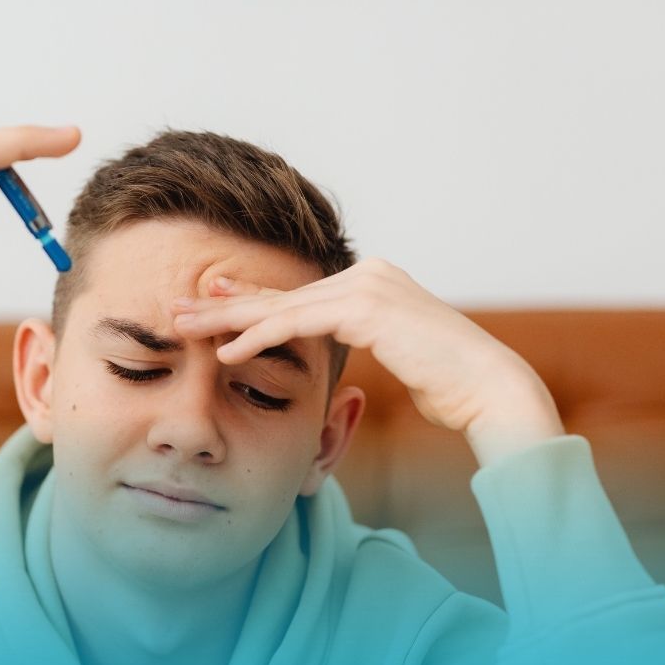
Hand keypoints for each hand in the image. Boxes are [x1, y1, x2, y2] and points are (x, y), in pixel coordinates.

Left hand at [170, 258, 565, 467]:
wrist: (489, 389)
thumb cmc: (449, 386)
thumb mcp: (398, 356)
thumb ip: (365, 342)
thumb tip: (342, 349)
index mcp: (371, 284)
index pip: (297, 295)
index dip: (248, 301)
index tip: (209, 304)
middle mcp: (366, 276)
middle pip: (281, 295)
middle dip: (223, 304)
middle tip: (175, 308)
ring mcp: (367, 287)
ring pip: (280, 306)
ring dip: (226, 319)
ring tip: (182, 328)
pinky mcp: (365, 308)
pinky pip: (297, 323)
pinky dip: (257, 337)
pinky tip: (224, 352)